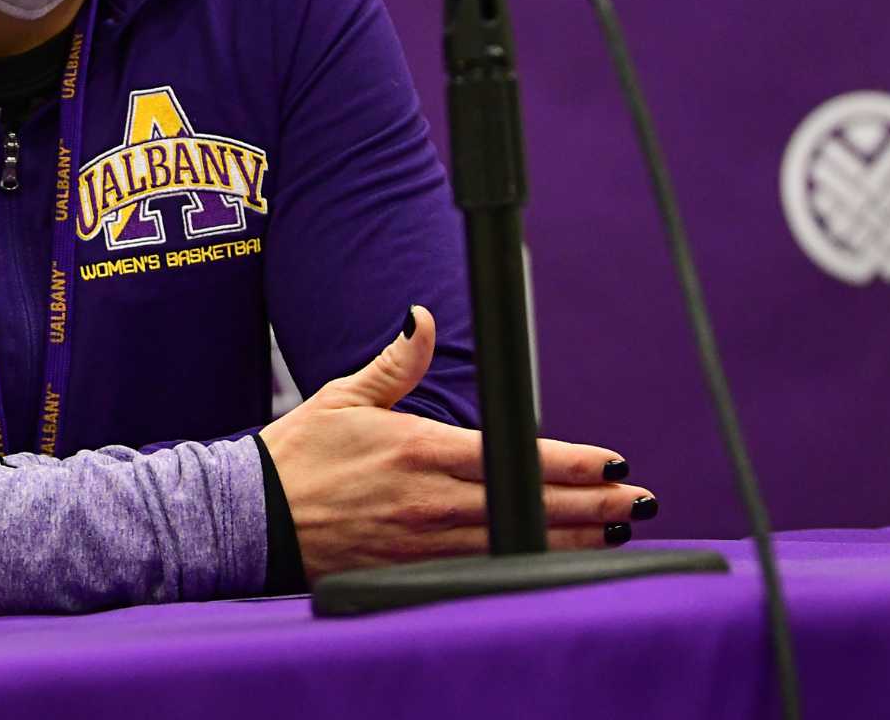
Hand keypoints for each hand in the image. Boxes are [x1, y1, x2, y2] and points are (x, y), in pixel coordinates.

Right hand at [258, 306, 656, 578]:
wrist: (253, 515)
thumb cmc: (299, 454)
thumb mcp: (344, 396)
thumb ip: (396, 362)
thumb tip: (421, 318)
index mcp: (416, 447)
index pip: (511, 454)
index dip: (570, 461)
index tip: (611, 459)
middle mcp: (428, 498)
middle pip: (528, 503)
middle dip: (590, 503)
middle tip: (636, 499)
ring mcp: (423, 541)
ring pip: (516, 542)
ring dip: (570, 537)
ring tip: (613, 531)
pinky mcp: (413, 571)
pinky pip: (484, 570)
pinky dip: (525, 565)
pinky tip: (555, 562)